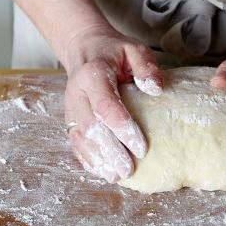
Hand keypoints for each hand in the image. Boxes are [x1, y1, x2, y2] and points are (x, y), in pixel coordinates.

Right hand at [63, 24, 162, 182]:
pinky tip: (102, 171)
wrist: (85, 48)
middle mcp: (76, 92)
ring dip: (98, 159)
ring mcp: (71, 107)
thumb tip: (155, 89)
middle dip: (110, 151)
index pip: (106, 106)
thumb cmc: (115, 51)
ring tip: (117, 177)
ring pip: (80, 138)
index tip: (142, 147)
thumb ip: (146, 66)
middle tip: (129, 170)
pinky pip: (75, 142)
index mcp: (93, 74)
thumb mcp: (135, 49)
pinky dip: (87, 159)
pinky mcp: (70, 118)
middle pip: (91, 127)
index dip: (123, 128)